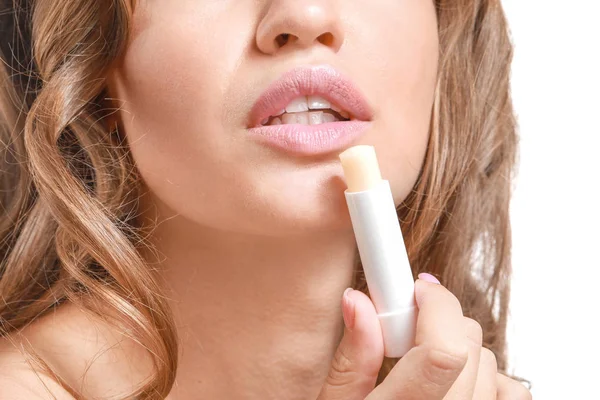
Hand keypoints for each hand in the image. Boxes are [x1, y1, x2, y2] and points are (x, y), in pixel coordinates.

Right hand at [317, 274, 531, 399]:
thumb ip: (351, 357)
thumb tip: (358, 302)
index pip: (443, 351)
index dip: (434, 304)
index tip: (414, 290)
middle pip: (468, 346)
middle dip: (437, 318)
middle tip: (401, 328)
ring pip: (491, 364)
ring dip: (460, 346)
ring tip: (422, 360)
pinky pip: (510, 393)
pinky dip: (488, 376)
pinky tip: (453, 381)